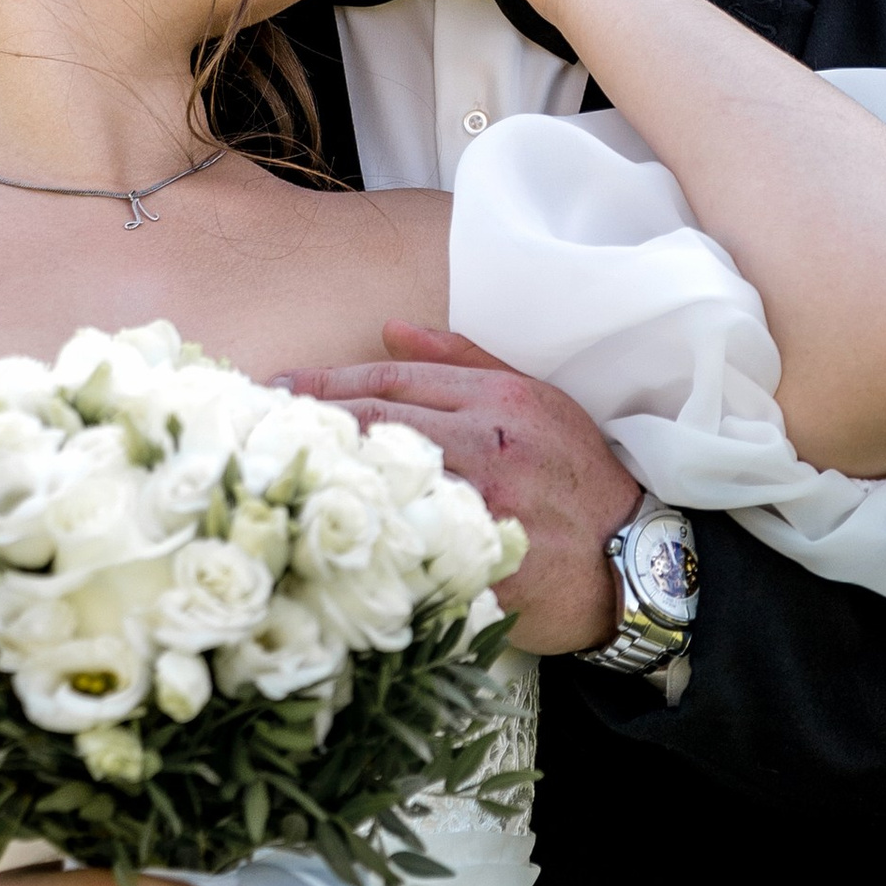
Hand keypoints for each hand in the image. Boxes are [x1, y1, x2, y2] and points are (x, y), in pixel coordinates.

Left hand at [282, 326, 638, 654]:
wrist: (630, 559)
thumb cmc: (577, 477)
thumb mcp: (535, 399)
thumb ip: (463, 360)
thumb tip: (391, 327)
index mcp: (499, 398)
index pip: (393, 378)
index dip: (328, 381)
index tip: (280, 386)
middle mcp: (489, 441)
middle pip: (375, 420)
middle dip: (308, 417)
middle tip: (256, 422)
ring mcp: (484, 503)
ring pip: (381, 476)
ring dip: (321, 471)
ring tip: (272, 468)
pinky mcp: (480, 559)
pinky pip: (406, 541)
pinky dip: (359, 532)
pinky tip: (317, 530)